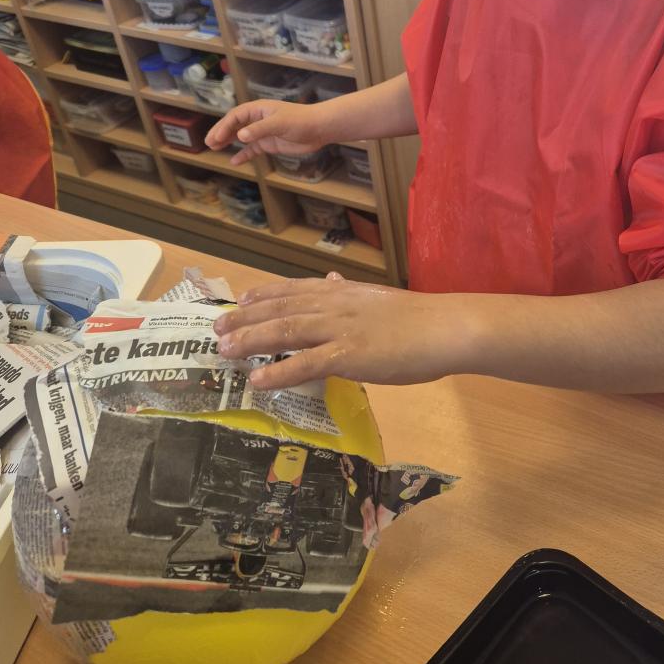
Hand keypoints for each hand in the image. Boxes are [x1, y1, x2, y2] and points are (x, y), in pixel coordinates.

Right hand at [205, 100, 321, 165]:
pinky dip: (244, 154)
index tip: (215, 137)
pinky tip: (234, 161)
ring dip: (228, 141)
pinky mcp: (269, 143)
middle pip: (235, 125)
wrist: (319, 129)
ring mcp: (263, 132)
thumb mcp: (279, 123)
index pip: (236, 116)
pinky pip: (252, 149)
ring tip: (215, 148)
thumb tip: (240, 135)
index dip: (224, 126)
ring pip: (241, 137)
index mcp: (258, 109)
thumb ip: (259, 129)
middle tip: (209, 143)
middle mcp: (258, 119)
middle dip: (221, 133)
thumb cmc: (300, 121)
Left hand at [214, 274, 469, 387]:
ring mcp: (341, 329)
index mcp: (343, 292)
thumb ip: (351, 295)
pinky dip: (279, 371)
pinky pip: (306, 363)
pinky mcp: (350, 355)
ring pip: (286, 331)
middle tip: (217, 327)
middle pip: (281, 308)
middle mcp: (335, 305)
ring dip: (252, 340)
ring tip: (224, 349)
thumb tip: (331, 283)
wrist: (446, 328)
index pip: (295, 289)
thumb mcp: (379, 299)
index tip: (240, 298)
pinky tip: (258, 380)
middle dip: (246, 317)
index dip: (264, 294)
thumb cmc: (420, 319)